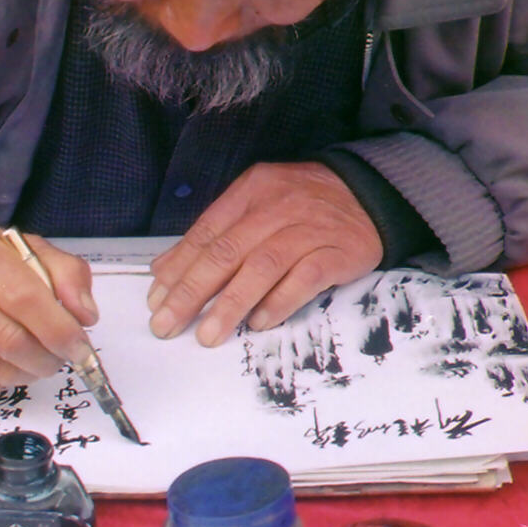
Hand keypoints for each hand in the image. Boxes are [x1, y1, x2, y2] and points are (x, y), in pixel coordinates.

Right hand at [0, 222, 97, 400]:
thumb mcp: (23, 250)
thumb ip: (64, 272)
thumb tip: (84, 314)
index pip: (25, 298)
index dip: (60, 329)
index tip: (80, 345)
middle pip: (12, 341)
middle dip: (48, 357)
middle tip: (60, 356)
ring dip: (28, 373)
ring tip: (33, 359)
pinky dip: (0, 384)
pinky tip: (0, 364)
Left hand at [146, 161, 381, 346]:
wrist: (371, 193)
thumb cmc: (305, 204)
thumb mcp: (257, 204)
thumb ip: (215, 234)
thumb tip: (166, 269)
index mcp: (251, 191)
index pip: (206, 233)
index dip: (178, 269)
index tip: (156, 299)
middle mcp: (276, 207)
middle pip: (226, 252)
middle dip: (191, 292)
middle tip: (167, 324)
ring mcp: (308, 229)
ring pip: (261, 267)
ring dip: (230, 304)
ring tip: (207, 334)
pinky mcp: (337, 252)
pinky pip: (304, 279)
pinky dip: (279, 302)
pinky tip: (259, 323)